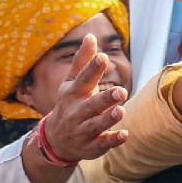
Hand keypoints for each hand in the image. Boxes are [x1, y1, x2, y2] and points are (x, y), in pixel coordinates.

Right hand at [39, 33, 128, 161]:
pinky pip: (101, 144)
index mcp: (73, 93)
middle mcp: (76, 112)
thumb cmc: (70, 104)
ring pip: (95, 125)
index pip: (83, 79)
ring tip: (121, 110)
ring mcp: (82, 130)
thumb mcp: (72, 83)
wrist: (56, 140)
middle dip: (105, 98)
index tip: (103, 57)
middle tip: (121, 91)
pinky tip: (125, 134)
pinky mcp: (91, 146)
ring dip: (108, 118)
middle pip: (90, 105)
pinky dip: (112, 140)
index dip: (92, 68)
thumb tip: (91, 36)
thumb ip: (83, 61)